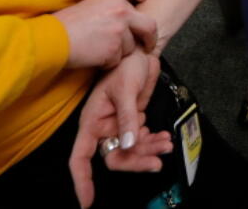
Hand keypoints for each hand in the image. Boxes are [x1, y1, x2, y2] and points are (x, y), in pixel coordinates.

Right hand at [54, 0, 156, 68]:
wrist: (51, 38)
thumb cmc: (66, 23)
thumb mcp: (92, 6)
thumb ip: (111, 10)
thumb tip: (124, 19)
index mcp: (117, 0)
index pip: (139, 14)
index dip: (141, 27)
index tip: (142, 34)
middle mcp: (122, 13)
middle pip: (148, 28)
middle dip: (150, 40)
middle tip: (149, 48)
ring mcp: (119, 31)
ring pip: (129, 48)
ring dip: (117, 53)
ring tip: (96, 50)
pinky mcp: (113, 49)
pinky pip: (115, 61)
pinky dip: (105, 63)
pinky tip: (91, 56)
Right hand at [69, 52, 170, 208]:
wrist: (142, 52)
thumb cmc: (126, 65)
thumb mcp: (125, 90)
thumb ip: (127, 118)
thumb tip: (128, 145)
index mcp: (92, 122)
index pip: (80, 158)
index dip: (82, 181)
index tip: (86, 202)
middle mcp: (103, 128)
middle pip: (115, 158)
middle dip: (136, 162)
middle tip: (157, 161)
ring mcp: (119, 127)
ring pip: (132, 151)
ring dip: (150, 150)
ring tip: (167, 143)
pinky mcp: (133, 123)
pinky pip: (142, 141)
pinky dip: (154, 142)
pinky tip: (164, 137)